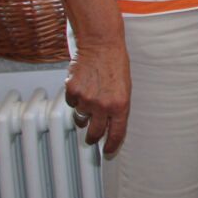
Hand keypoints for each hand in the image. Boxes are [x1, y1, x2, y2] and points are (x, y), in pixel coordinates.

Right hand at [64, 40, 130, 154]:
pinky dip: (76, 100)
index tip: (108, 151)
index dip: (111, 145)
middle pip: (94, 132)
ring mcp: (86, 100)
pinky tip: (82, 88)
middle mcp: (102, 105)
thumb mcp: (125, 88)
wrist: (101, 45)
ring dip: (84, 115)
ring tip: (90, 101)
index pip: (116, 133)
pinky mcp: (72, 92)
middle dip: (93, 137)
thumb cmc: (116, 64)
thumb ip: (117, 107)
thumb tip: (111, 123)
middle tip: (93, 138)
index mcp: (120, 105)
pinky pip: (72, 104)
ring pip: (81, 118)